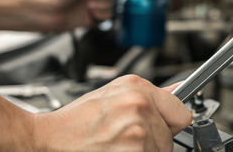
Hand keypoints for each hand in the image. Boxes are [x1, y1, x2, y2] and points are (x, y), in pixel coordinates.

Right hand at [33, 75, 191, 151]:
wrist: (50, 137)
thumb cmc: (80, 119)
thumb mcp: (117, 94)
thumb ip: (153, 95)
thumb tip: (181, 90)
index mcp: (138, 87)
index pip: (181, 112)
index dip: (170, 123)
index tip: (162, 126)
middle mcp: (140, 105)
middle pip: (171, 135)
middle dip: (155, 139)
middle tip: (128, 136)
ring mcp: (138, 130)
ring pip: (161, 150)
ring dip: (145, 151)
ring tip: (119, 144)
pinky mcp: (134, 151)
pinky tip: (117, 150)